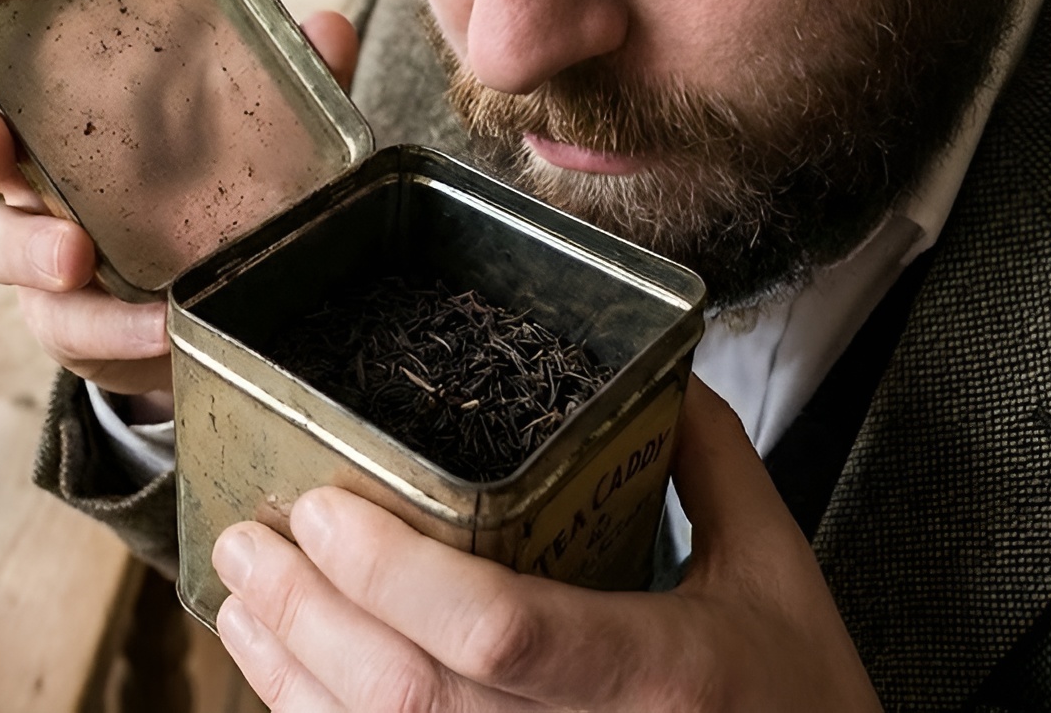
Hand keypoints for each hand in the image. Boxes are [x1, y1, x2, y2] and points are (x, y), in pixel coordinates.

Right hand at [0, 0, 361, 415]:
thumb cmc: (213, 196)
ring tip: (76, 257)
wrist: (210, 313)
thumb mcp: (263, 134)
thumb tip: (330, 29)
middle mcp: (38, 165)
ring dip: (29, 247)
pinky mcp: (66, 320)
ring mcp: (40, 245)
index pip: (35, 17)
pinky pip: (64, 325)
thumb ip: (291, 85)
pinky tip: (152, 327)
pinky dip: (108, 328)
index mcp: (74, 99)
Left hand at [210, 376, 880, 710]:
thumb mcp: (780, 576)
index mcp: (663, 674)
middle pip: (407, 696)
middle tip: (249, 541)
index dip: (394, 572)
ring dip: (291, 676)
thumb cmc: (806, 709)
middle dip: (306, 614)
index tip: (323, 509)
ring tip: (244, 601)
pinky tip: (293, 680)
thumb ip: (710, 464)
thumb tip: (652, 370)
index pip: (502, 629)